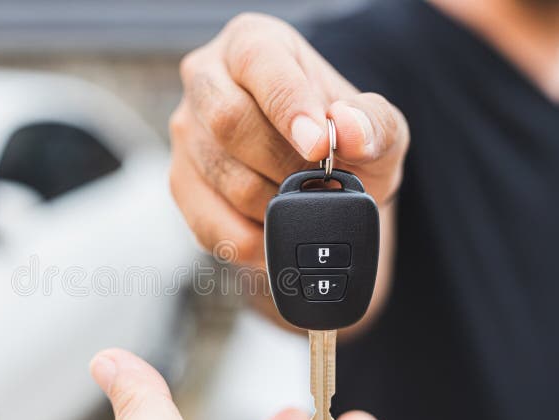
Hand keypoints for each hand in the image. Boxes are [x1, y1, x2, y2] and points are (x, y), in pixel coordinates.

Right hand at [170, 13, 408, 266]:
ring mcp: (187, 134)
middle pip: (228, 121)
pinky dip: (254, 238)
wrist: (317, 181)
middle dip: (283, 163)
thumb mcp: (378, 127)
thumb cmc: (341, 141)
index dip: (289, 107)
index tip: (320, 147)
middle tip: (319, 182)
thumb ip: (375, 123)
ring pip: (223, 177)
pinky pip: (210, 222)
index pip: (259, 63)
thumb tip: (349, 128)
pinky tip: (277, 227)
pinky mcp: (180, 183)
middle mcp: (207, 80)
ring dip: (273, 203)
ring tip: (302, 201)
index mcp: (253, 43)